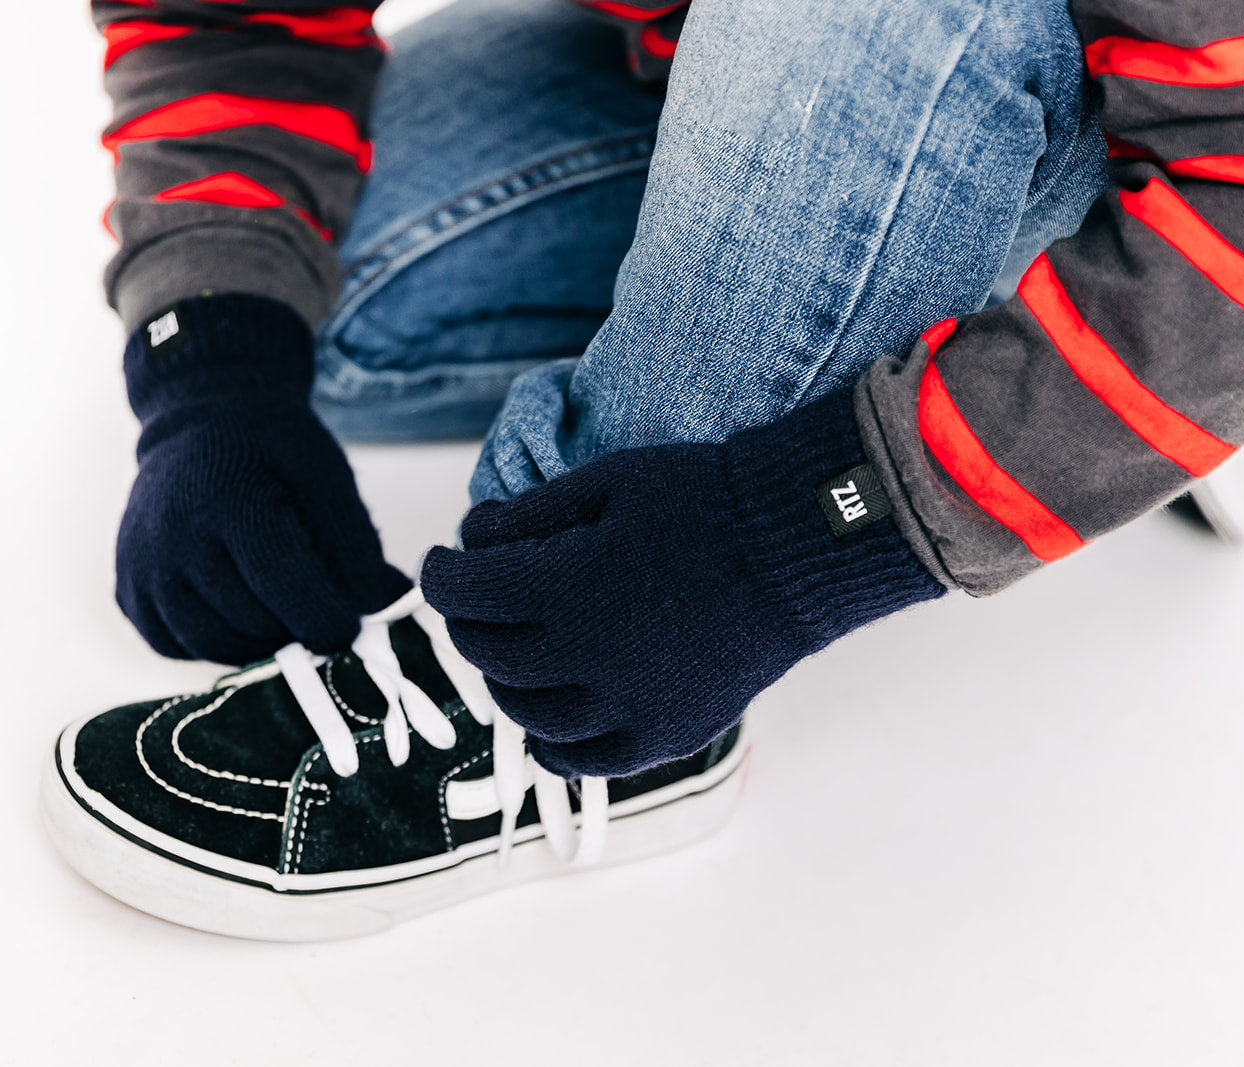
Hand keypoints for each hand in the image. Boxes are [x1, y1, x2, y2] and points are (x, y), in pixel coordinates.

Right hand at [116, 295, 408, 663]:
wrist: (202, 423)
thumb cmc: (275, 455)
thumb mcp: (328, 485)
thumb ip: (359, 552)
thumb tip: (393, 608)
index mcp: (233, 502)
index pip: (283, 585)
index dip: (325, 618)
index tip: (349, 625)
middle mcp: (175, 537)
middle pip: (251, 622)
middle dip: (296, 629)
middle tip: (315, 611)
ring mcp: (143, 566)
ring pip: (213, 644)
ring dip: (257, 642)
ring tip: (280, 611)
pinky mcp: (127, 589)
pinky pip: (174, 645)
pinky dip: (213, 640)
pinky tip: (235, 609)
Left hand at [421, 391, 942, 777]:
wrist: (801, 546)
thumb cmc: (704, 499)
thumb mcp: (607, 479)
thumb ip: (527, 516)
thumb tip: (469, 540)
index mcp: (566, 586)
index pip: (463, 594)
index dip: (442, 573)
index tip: (445, 561)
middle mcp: (587, 658)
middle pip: (487, 652)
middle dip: (471, 620)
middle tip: (482, 598)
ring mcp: (627, 707)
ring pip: (525, 711)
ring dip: (507, 676)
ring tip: (520, 648)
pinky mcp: (665, 735)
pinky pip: (582, 759)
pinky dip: (553, 740)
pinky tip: (551, 716)